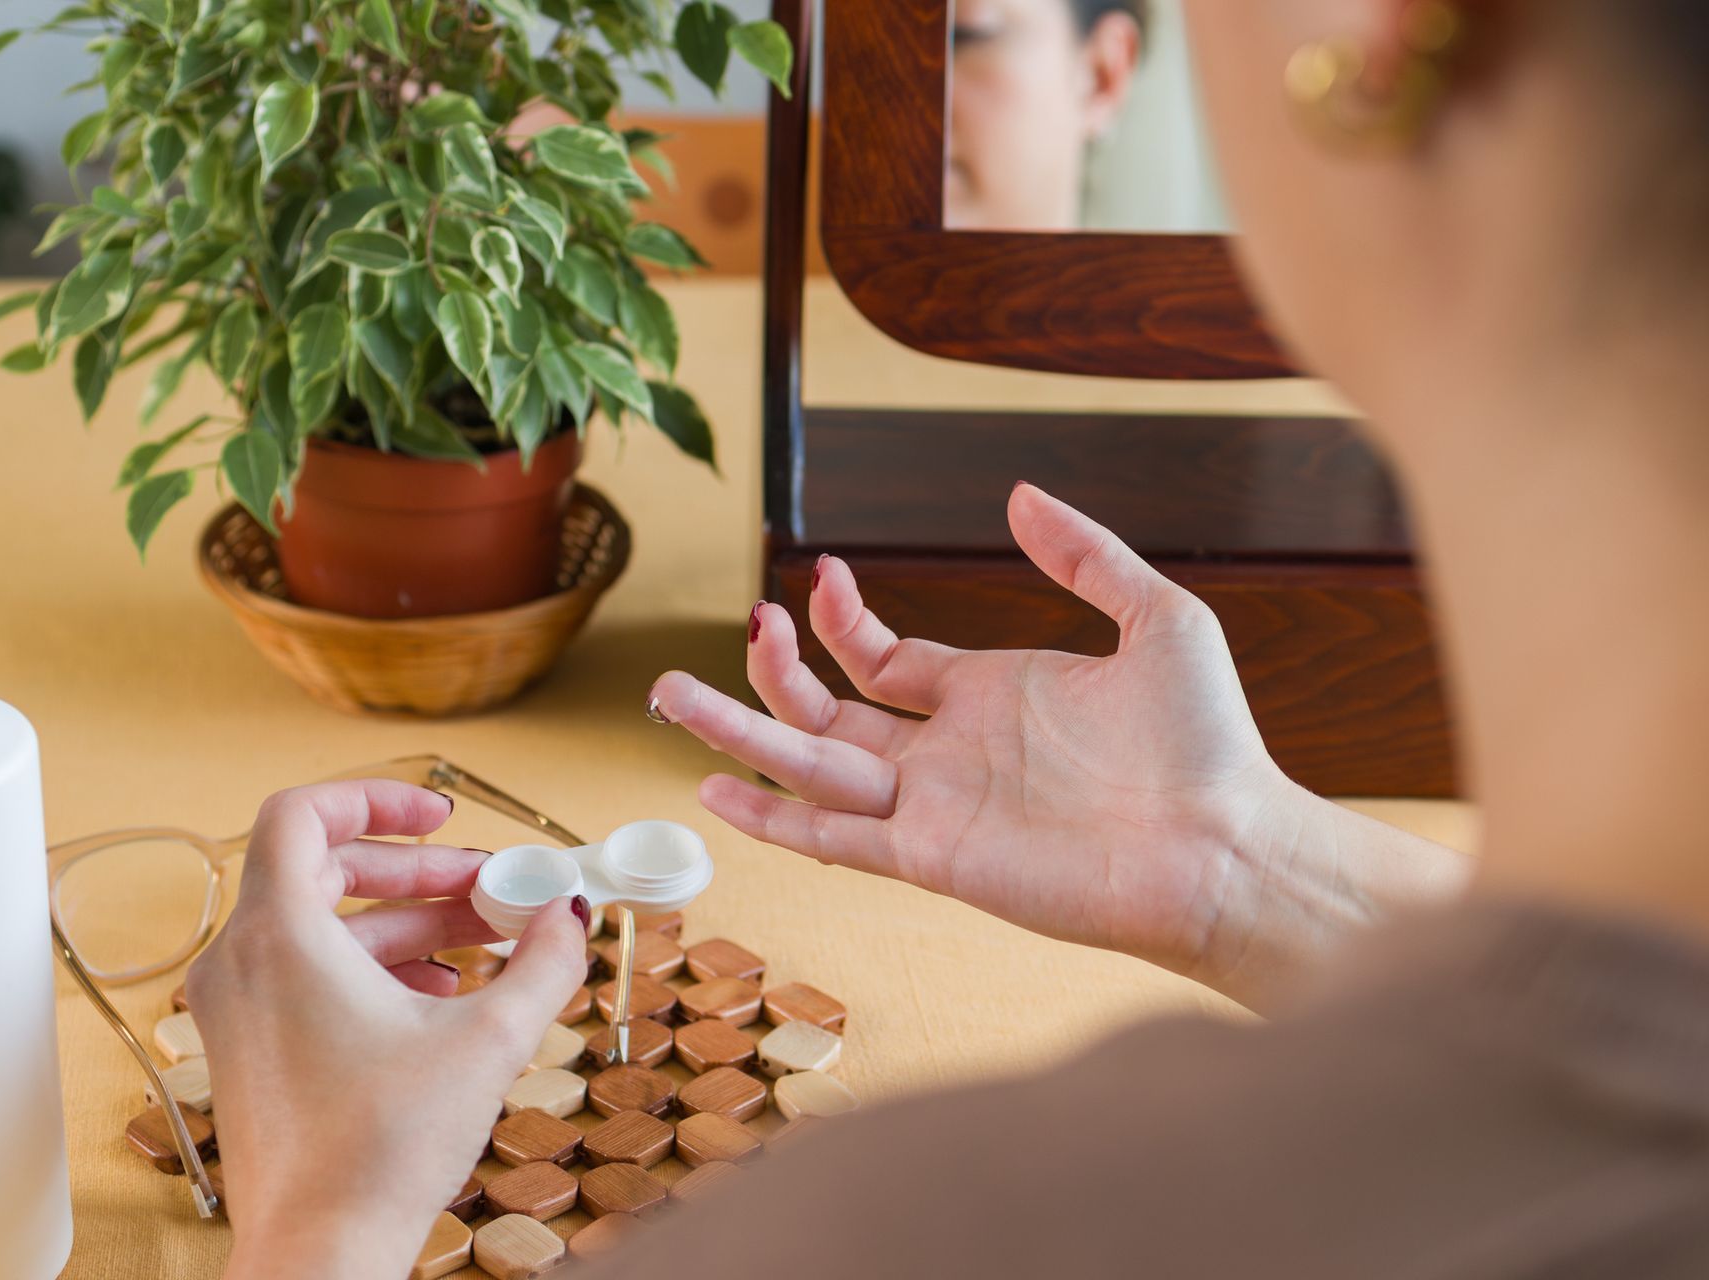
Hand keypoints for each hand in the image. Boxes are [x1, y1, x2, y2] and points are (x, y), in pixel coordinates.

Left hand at [187, 779, 588, 1279]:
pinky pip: (309, 975)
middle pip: (323, 869)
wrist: (319, 1256)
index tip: (442, 814)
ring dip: (406, 921)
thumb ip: (540, 964)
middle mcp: (240, 962)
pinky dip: (374, 967)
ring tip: (485, 941)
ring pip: (322, 927)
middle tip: (487, 885)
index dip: (377, 798)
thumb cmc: (377, 1153)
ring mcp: (238, 1010)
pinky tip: (443, 996)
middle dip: (416, 871)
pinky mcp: (251, 1051)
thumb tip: (570, 917)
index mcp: (278, 937)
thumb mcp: (486, 1041)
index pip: (302, 814)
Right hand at [649, 484, 1469, 1006]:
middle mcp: (944, 751)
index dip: (840, 620)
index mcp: (982, 695)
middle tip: (715, 636)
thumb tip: (1017, 493)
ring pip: (807, 764)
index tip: (821, 577)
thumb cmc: (1209, 743)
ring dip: (739, 729)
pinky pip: (833, 834)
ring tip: (670, 693)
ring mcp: (932, 805)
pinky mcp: (931, 856)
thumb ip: (1085, 554)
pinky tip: (716, 787)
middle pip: (823, 711)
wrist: (1229, 845)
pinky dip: (772, 815)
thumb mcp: (1156, 617)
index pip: (878, 658)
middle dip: (763, 673)